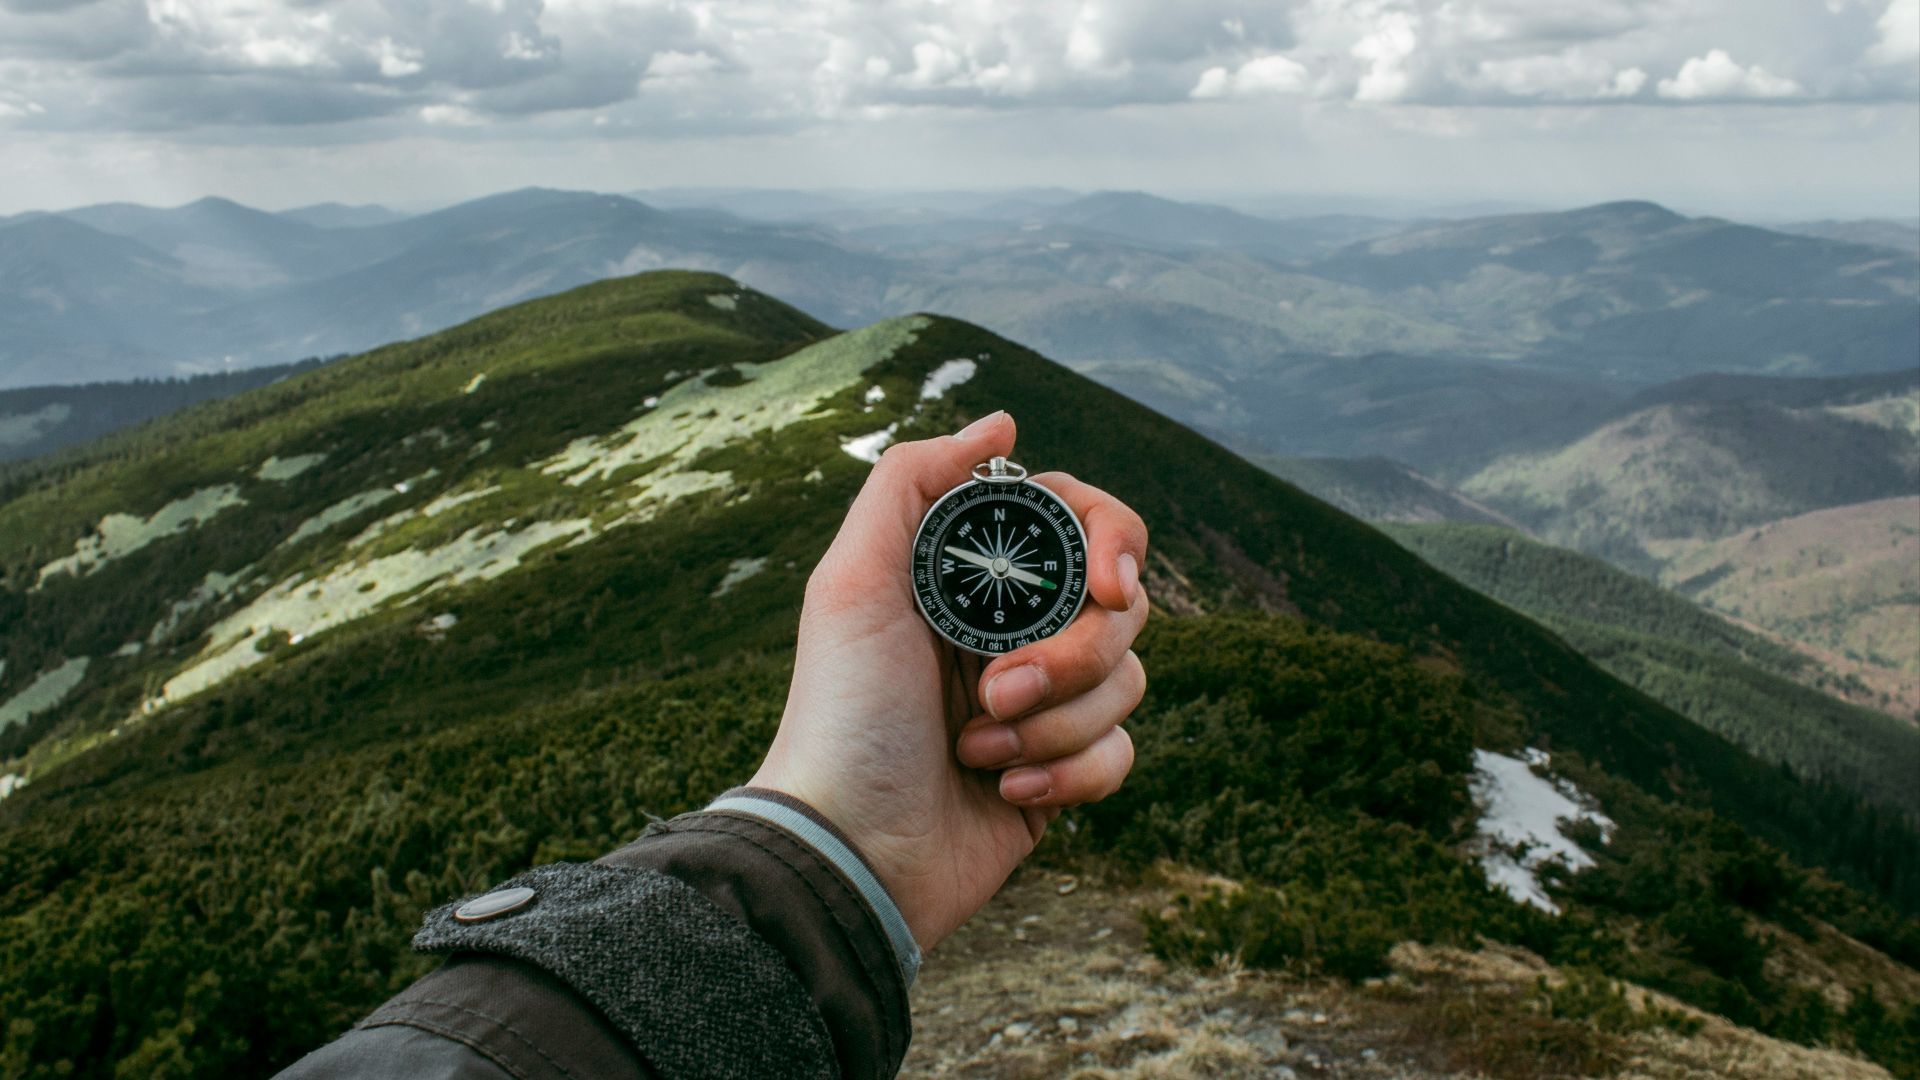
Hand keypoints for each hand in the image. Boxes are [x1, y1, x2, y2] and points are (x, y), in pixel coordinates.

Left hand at [748, 411, 1148, 949]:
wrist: (850, 849)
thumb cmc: (842, 714)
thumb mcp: (853, 582)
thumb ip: (914, 482)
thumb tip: (1003, 423)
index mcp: (973, 577)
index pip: (1084, 526)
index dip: (1113, 544)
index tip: (1107, 585)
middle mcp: (1014, 631)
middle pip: (1122, 607)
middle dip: (1069, 656)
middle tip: (995, 691)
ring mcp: (1042, 704)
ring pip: (1128, 681)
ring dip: (1056, 724)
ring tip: (979, 751)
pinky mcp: (1061, 774)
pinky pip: (1122, 754)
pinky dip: (1071, 775)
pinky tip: (1006, 793)